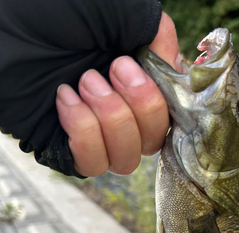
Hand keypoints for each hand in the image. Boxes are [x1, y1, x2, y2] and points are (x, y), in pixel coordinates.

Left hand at [55, 12, 178, 176]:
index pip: (170, 115)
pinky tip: (65, 99)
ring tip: (84, 82)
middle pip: (152, 142)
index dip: (162, 102)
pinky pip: (92, 165)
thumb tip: (175, 75)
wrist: (6, 22)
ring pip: (126, 161)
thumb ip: (160, 39)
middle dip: (137, 107)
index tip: (139, 68)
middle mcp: (120, 110)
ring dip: (112, 122)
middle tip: (108, 70)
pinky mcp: (64, 147)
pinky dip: (84, 134)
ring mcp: (93, 132)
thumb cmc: (57, 9)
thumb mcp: (123, 10)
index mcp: (137, 81)